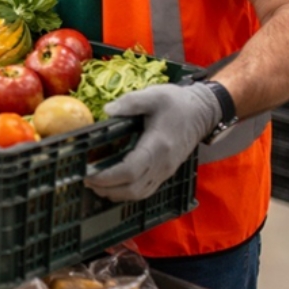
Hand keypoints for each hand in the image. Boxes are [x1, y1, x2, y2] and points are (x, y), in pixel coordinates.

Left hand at [84, 82, 221, 201]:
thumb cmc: (176, 103)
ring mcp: (164, 171)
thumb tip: (107, 110)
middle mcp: (162, 164)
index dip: (107, 177)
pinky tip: (111, 185)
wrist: (202, 113)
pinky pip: (144, 190)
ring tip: (94, 184)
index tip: (88, 173)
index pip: (130, 170)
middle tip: (85, 179)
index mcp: (158, 146)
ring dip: (115, 194)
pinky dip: (126, 192)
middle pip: (132, 189)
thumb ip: (130, 102)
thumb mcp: (154, 95)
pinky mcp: (164, 173)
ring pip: (138, 194)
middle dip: (106, 188)